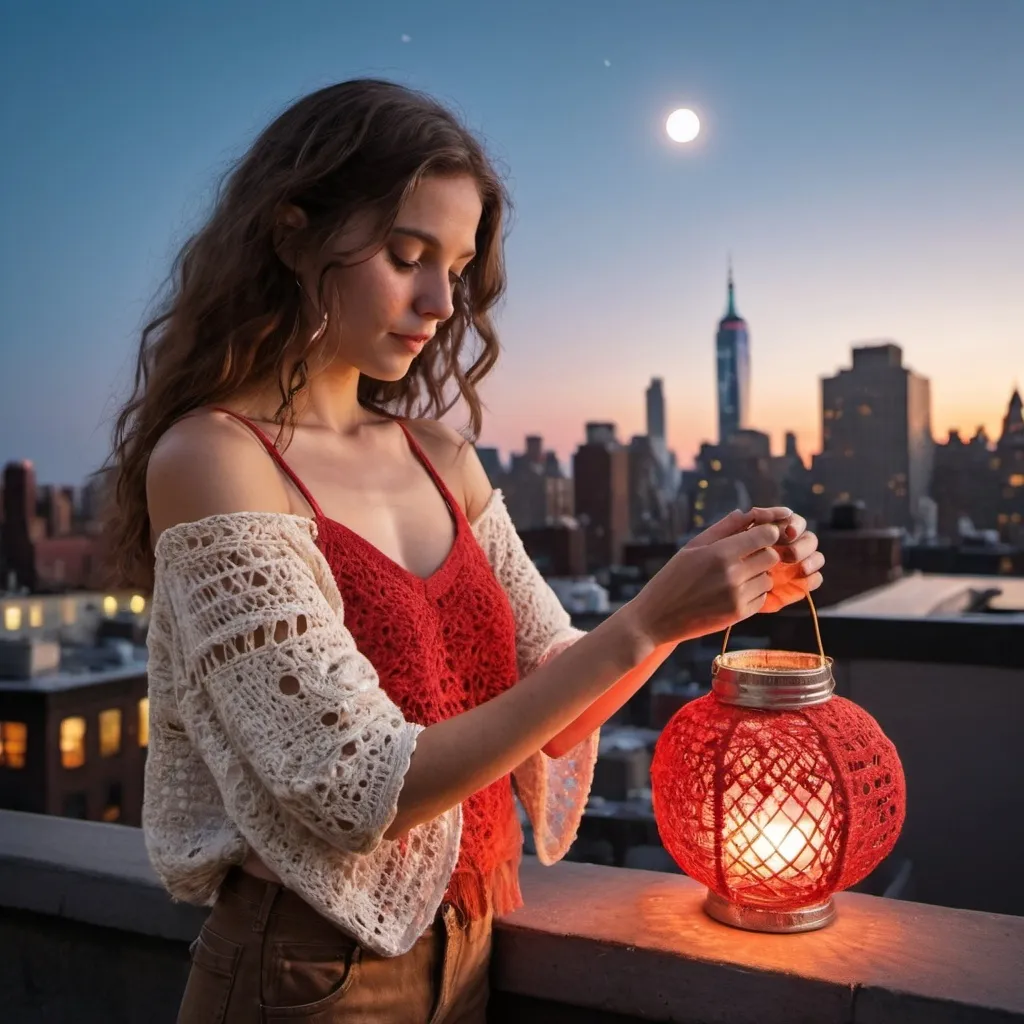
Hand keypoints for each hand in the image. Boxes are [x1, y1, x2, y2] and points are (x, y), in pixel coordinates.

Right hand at [624, 521, 782, 648]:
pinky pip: (761, 598)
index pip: (765, 536)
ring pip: (768, 578)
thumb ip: (722, 529)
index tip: (758, 536)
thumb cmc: (673, 578)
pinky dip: (752, 594)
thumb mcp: (692, 548)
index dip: (766, 533)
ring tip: (735, 577)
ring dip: (757, 576)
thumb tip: (746, 513)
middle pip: (771, 557)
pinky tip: (732, 593)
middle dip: (763, 554)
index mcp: (720, 553)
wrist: (658, 617)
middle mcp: (732, 574)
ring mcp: (737, 596)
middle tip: (745, 557)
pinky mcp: (739, 614)